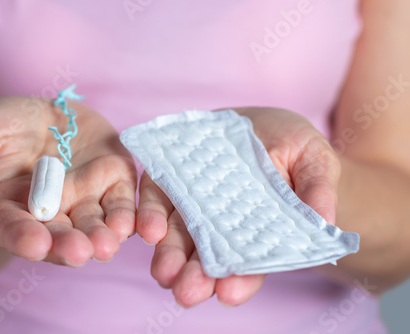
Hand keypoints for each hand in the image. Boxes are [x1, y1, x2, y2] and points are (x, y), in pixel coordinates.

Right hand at [0, 97, 136, 265]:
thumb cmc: (5, 126)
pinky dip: (127, 216)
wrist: (46, 112)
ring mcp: (84, 200)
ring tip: (106, 245)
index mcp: (11, 209)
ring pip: (94, 225)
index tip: (35, 244)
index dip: (23, 238)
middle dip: (69, 245)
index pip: (14, 230)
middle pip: (59, 236)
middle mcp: (51, 214)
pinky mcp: (113, 184)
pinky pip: (122, 203)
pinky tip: (131, 225)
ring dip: (102, 237)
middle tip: (79, 252)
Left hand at [136, 107, 340, 306]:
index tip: (229, 293)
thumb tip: (325, 221)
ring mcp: (193, 199)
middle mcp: (220, 221)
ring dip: (169, 255)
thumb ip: (319, 188)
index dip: (241, 278)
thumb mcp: (315, 160)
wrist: (258, 124)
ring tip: (164, 273)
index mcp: (257, 228)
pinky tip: (148, 230)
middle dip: (197, 275)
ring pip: (177, 233)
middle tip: (188, 293)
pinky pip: (156, 197)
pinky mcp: (171, 176)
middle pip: (206, 254)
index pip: (249, 261)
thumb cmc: (293, 147)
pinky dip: (150, 215)